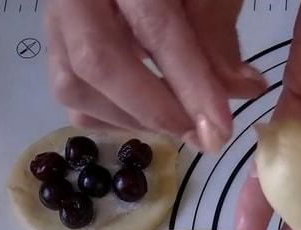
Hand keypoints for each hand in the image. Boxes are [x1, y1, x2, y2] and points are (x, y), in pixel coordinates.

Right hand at [44, 0, 266, 151]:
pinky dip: (111, 115)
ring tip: (183, 125)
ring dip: (133, 119)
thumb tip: (243, 89)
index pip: (155, 29)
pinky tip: (152, 116)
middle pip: (96, 61)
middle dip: (155, 110)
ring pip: (73, 84)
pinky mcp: (58, 45)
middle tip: (202, 137)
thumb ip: (219, 31)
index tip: (220, 127)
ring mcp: (57, 21)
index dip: (190, 83)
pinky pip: (70, 93)